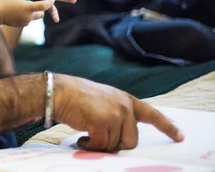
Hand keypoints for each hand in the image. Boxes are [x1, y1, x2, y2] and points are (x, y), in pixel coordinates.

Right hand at [0, 0, 54, 26]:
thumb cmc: (5, 3)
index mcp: (29, 8)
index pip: (44, 6)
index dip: (49, 3)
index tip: (52, 0)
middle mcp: (29, 17)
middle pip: (41, 14)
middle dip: (41, 9)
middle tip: (36, 2)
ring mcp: (25, 22)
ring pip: (33, 17)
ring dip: (32, 12)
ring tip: (25, 5)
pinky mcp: (20, 24)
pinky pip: (27, 20)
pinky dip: (26, 15)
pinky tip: (19, 10)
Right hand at [53, 75, 183, 151]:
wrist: (57, 91)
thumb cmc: (75, 97)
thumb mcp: (103, 100)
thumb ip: (118, 113)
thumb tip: (124, 137)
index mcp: (125, 99)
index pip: (152, 114)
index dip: (167, 127)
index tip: (180, 136)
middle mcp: (124, 106)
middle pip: (131, 140)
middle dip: (115, 143)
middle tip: (98, 138)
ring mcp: (115, 114)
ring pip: (115, 145)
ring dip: (100, 144)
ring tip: (86, 134)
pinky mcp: (104, 122)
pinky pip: (102, 146)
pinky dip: (90, 146)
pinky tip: (81, 138)